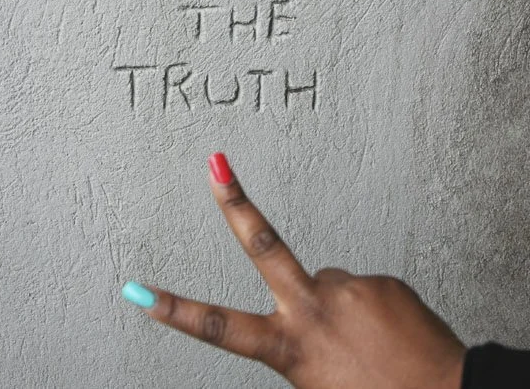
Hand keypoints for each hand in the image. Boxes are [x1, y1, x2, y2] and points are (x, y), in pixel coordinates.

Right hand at [121, 153, 465, 388]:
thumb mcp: (320, 381)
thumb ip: (304, 340)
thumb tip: (310, 302)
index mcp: (293, 347)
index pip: (222, 330)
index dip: (177, 309)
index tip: (140, 291)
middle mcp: (316, 310)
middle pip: (266, 246)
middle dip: (236, 202)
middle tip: (216, 162)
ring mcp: (352, 288)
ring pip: (329, 283)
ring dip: (338, 305)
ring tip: (368, 344)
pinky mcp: (383, 279)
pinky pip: (363, 287)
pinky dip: (368, 307)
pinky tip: (388, 334)